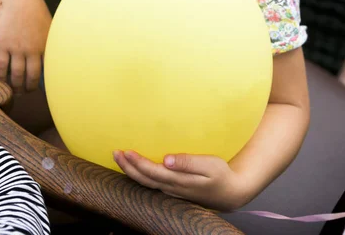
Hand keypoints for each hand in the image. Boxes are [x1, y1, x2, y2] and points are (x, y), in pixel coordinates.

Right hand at [0, 0, 51, 92]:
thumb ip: (52, 41)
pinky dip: (1, 77)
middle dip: (30, 89)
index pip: (49, 70)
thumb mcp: (50, 25)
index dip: (47, 82)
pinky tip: (1, 81)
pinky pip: (1, 67)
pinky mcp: (2, 45)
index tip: (47, 90)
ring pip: (16, 75)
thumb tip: (59, 55)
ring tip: (15, 91)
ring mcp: (16, 48)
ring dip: (16, 87)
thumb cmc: (36, 10)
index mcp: (46, 45)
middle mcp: (32, 49)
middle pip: (32, 77)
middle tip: (27, 93)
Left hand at [113, 150, 246, 210]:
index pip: (152, 172)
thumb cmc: (220, 175)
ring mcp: (171, 191)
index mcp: (178, 181)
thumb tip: (168, 159)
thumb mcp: (209, 165)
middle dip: (128, 167)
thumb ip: (188, 162)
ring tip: (119, 158)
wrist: (230, 193)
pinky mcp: (173, 190)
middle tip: (115, 153)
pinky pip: (151, 184)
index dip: (138, 163)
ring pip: (145, 183)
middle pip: (144, 179)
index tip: (126, 151)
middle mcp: (171, 188)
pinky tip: (134, 169)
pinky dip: (139, 176)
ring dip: (131, 171)